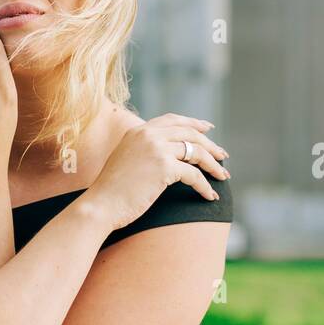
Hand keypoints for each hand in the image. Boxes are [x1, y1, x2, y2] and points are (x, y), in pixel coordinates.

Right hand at [86, 114, 229, 231]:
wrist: (100, 205)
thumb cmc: (111, 191)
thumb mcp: (125, 160)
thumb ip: (143, 151)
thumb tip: (169, 156)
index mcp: (138, 131)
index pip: (173, 120)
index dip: (193, 123)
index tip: (208, 128)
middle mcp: (148, 134)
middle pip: (190, 133)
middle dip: (210, 145)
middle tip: (223, 156)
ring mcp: (156, 148)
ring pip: (196, 152)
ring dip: (213, 165)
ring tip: (222, 176)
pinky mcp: (164, 167)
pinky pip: (194, 174)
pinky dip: (204, 186)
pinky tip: (209, 195)